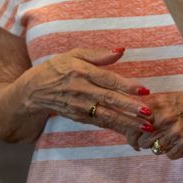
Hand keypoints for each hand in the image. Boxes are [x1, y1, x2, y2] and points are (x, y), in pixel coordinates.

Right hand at [18, 47, 155, 135]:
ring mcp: (80, 107)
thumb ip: (98, 54)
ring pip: (106, 115)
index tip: (144, 90)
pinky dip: (116, 127)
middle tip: (148, 113)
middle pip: (109, 99)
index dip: (126, 85)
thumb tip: (121, 50)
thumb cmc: (57, 68)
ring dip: (127, 122)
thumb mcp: (74, 55)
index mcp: (81, 72)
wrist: (33, 91)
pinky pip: (101, 123)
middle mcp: (81, 90)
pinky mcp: (79, 118)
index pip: (107, 79)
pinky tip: (132, 131)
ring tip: (145, 126)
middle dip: (129, 107)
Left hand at [125, 88, 182, 159]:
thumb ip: (154, 106)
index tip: (132, 137)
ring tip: (170, 139)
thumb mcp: (172, 97)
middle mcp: (162, 118)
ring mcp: (173, 132)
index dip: (130, 133)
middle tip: (151, 140)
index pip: (132, 124)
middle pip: (142, 140)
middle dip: (146, 142)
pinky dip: (174, 151)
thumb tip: (137, 117)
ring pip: (155, 149)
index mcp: (157, 104)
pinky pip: (170, 155)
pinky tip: (181, 142)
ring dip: (160, 146)